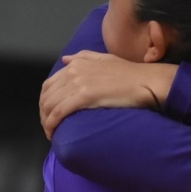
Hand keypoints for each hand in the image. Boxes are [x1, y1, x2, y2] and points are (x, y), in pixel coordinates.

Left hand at [39, 51, 177, 138]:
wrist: (146, 81)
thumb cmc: (131, 73)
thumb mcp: (106, 58)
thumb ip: (84, 57)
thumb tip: (65, 59)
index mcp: (78, 63)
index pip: (50, 84)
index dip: (45, 101)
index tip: (49, 113)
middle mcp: (74, 71)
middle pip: (47, 96)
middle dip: (43, 113)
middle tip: (49, 127)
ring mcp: (78, 83)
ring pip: (50, 105)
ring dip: (46, 121)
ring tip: (51, 133)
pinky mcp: (84, 96)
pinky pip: (59, 112)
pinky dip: (52, 124)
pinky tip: (53, 134)